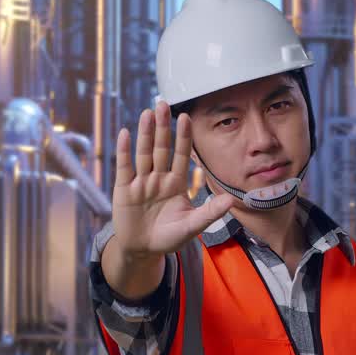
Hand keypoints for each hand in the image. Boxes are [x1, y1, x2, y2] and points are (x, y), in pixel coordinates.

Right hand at [111, 100, 236, 258]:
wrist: (143, 250)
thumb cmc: (168, 238)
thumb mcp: (191, 227)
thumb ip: (209, 213)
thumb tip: (232, 200)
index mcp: (176, 184)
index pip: (181, 156)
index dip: (183, 137)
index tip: (186, 118)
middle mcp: (159, 178)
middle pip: (161, 148)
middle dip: (162, 127)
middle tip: (163, 104)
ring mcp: (141, 182)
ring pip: (143, 153)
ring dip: (145, 133)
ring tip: (148, 113)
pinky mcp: (124, 189)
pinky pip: (124, 167)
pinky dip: (124, 151)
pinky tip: (126, 133)